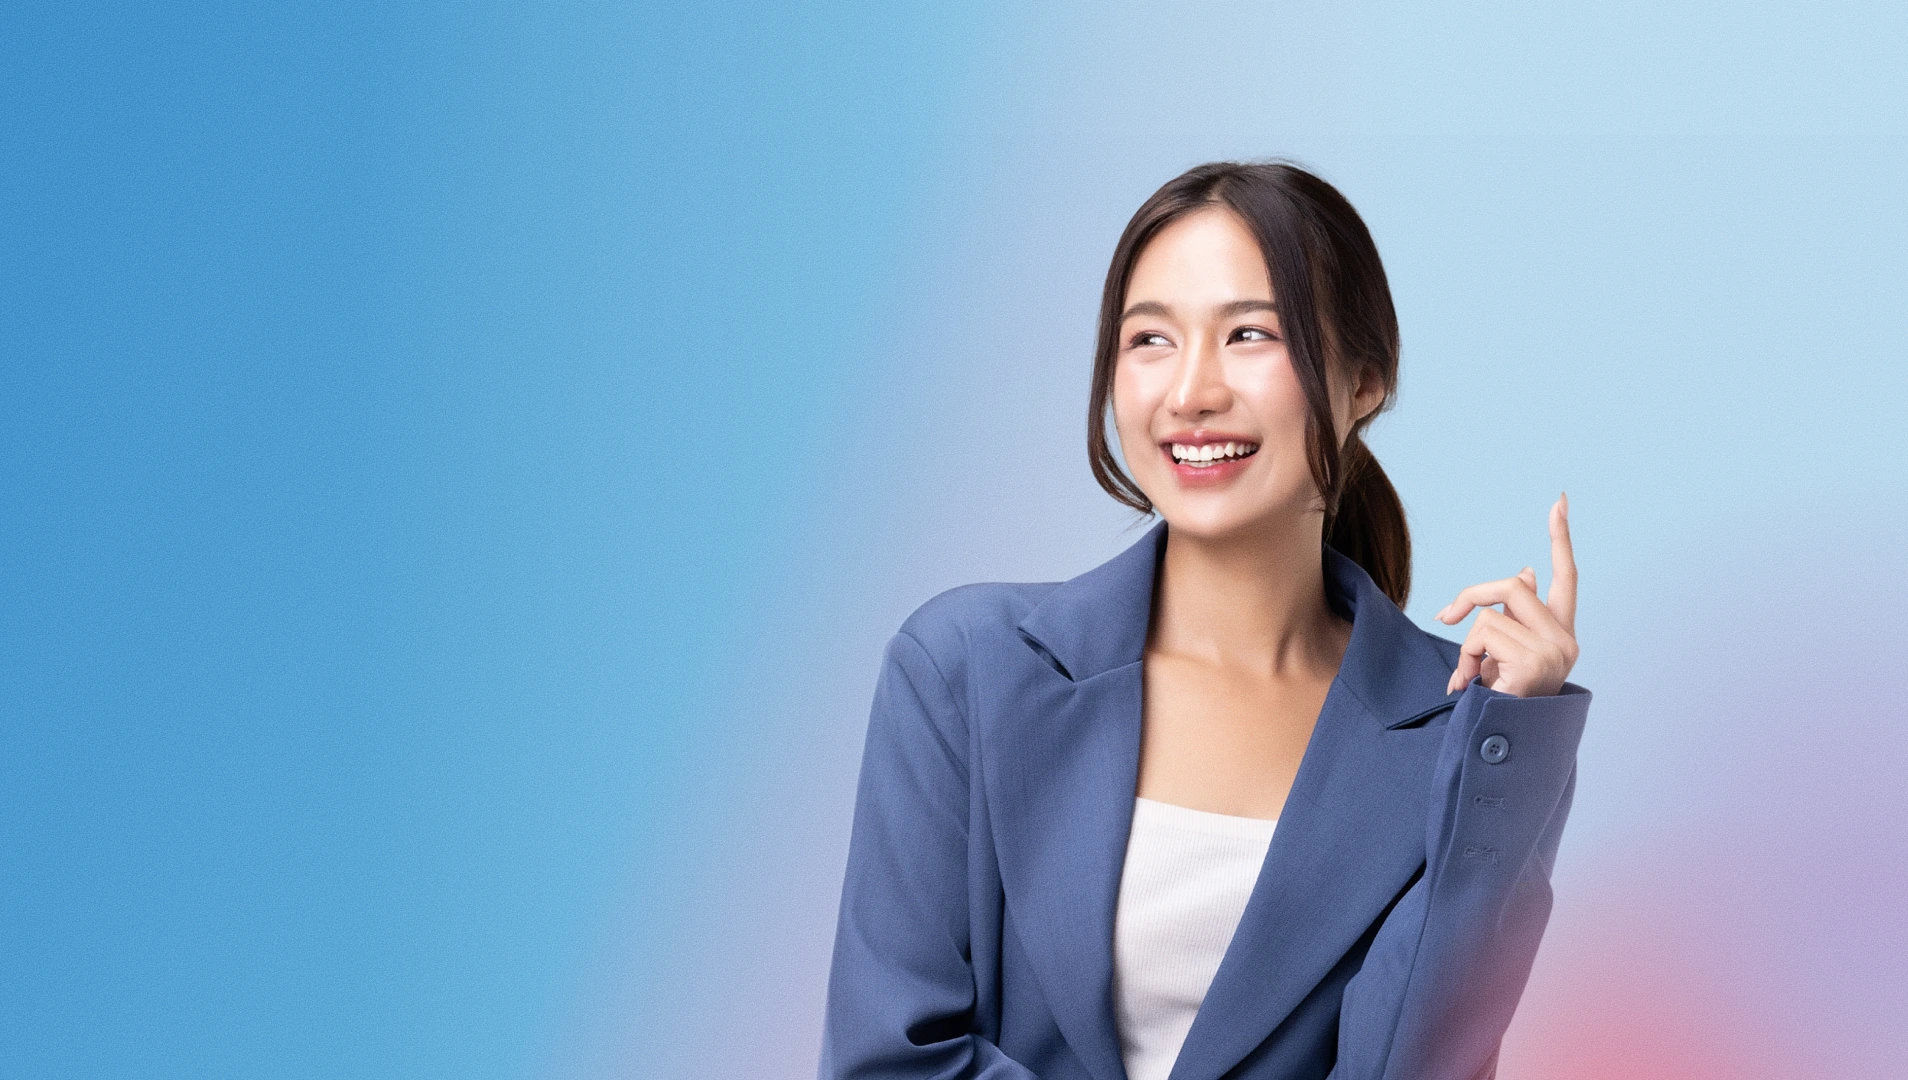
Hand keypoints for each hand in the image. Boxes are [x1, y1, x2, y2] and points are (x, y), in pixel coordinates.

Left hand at [1435, 493, 1578, 696]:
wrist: (1501, 752)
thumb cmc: (1498, 705)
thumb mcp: (1503, 657)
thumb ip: (1514, 617)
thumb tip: (1525, 571)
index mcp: (1560, 634)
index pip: (1566, 577)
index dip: (1561, 538)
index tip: (1559, 501)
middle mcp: (1565, 640)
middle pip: (1514, 585)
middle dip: (1471, 597)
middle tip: (1444, 619)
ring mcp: (1554, 650)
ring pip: (1492, 612)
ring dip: (1468, 644)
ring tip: (1470, 678)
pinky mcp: (1535, 661)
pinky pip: (1484, 633)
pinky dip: (1467, 658)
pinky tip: (1474, 686)